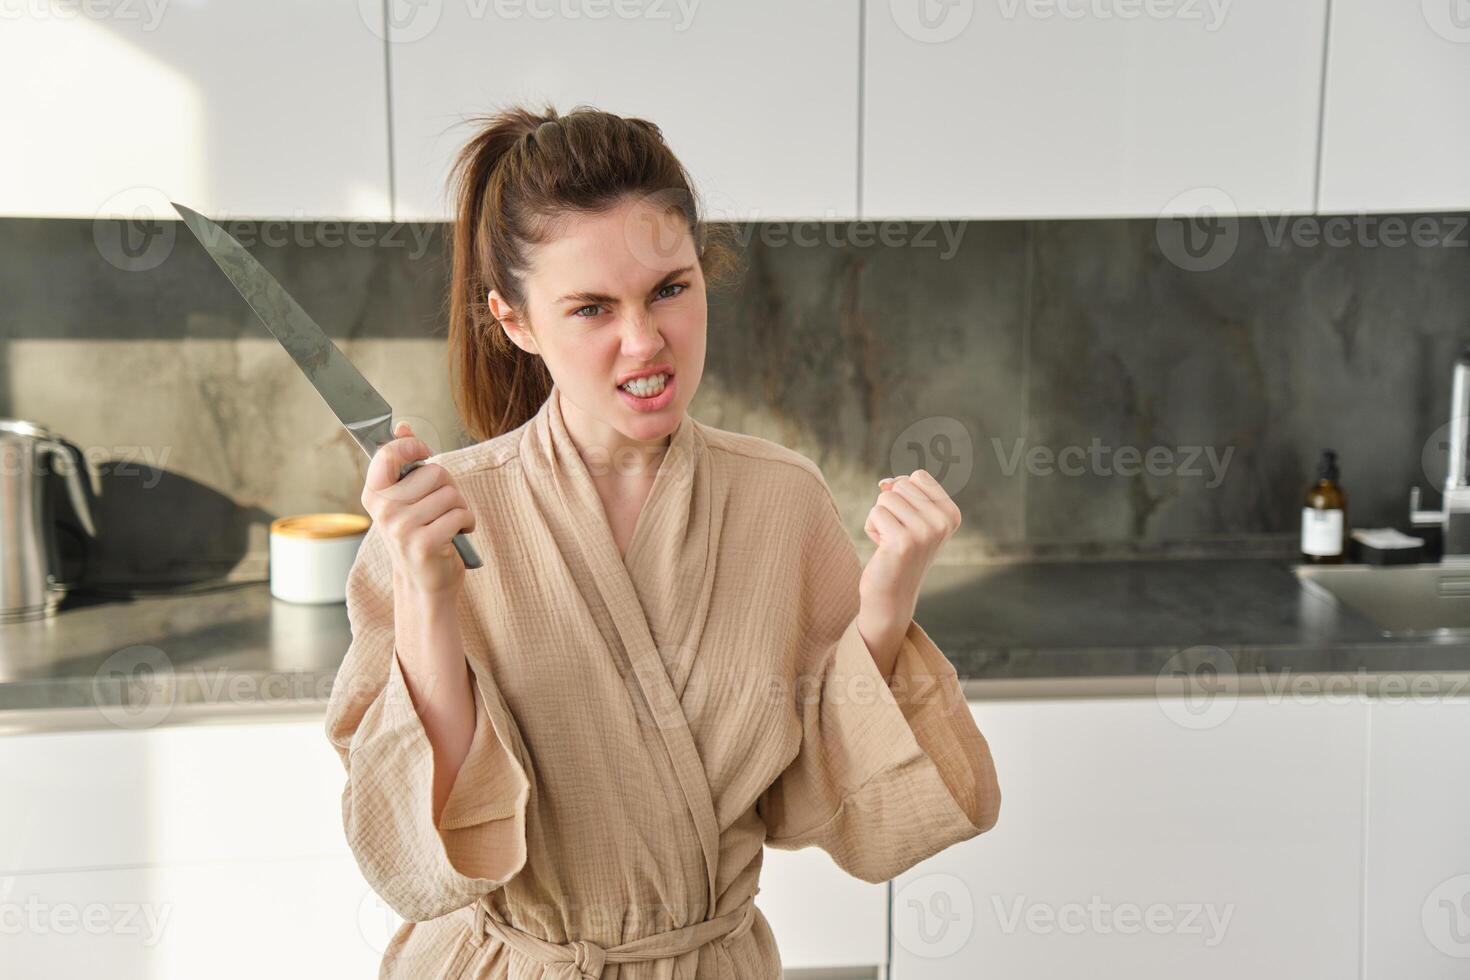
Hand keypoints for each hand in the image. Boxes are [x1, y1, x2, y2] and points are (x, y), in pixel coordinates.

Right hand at [360, 420, 476, 598]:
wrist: (425, 583)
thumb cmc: (419, 534)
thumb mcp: (406, 498)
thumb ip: (403, 462)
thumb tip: (402, 426)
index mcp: (374, 495)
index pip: (388, 453)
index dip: (412, 446)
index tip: (424, 453)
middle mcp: (383, 511)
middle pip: (434, 472)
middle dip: (448, 486)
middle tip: (443, 506)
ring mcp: (402, 528)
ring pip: (450, 493)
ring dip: (460, 506)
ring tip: (450, 522)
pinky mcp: (425, 544)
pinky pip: (460, 514)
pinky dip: (467, 521)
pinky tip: (458, 533)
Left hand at [859, 469, 961, 623]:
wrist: (892, 594)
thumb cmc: (900, 551)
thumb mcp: (912, 517)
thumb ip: (905, 491)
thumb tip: (885, 482)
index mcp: (951, 514)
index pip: (918, 476)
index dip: (904, 494)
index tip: (908, 521)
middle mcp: (943, 523)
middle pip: (901, 485)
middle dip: (890, 506)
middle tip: (897, 533)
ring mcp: (925, 532)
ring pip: (886, 497)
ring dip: (880, 517)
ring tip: (889, 540)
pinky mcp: (903, 541)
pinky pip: (875, 512)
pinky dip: (871, 527)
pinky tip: (882, 548)